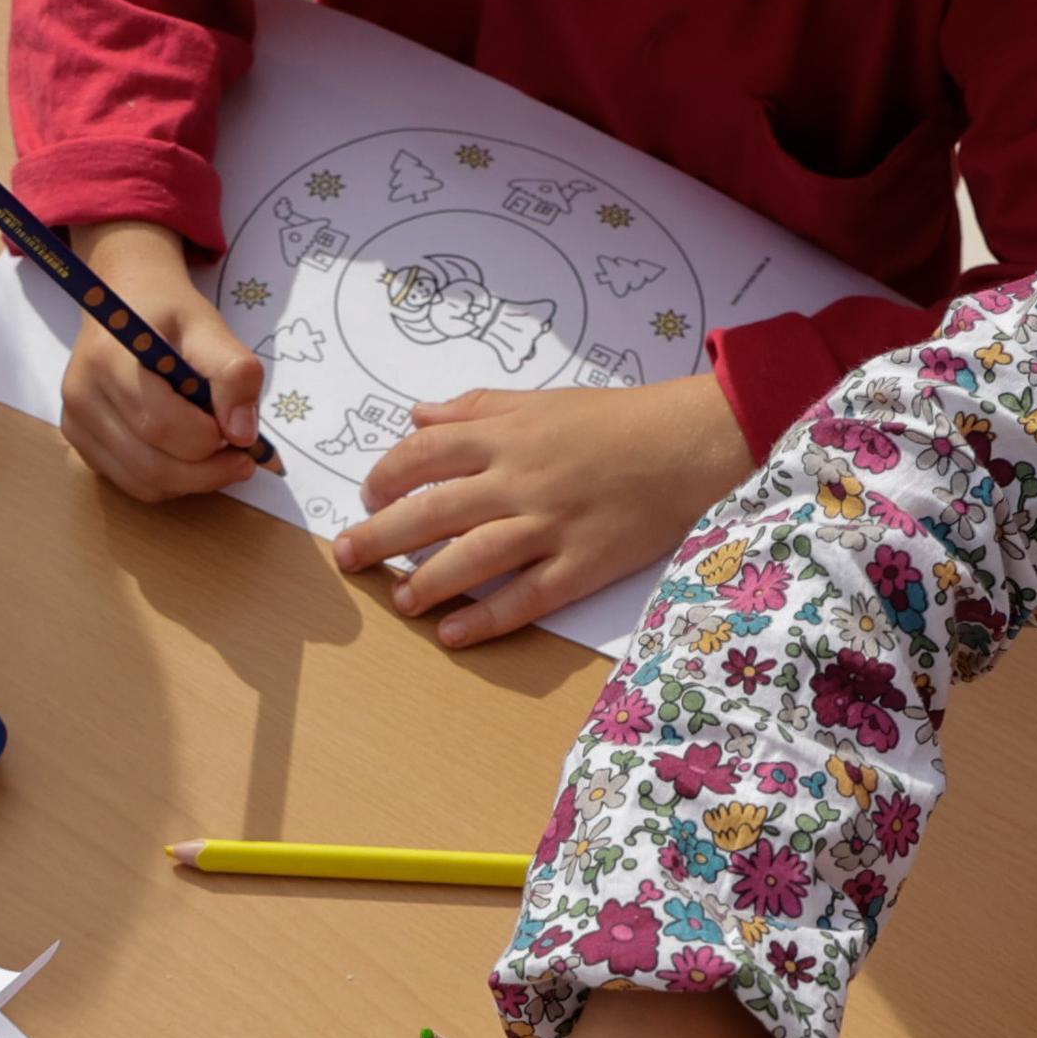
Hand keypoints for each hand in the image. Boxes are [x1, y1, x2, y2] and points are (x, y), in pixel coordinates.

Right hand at [57, 220, 268, 501]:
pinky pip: (130, 482)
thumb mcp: (211, 327)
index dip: (208, 439)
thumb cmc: (167, 312)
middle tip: (242, 460)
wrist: (124, 301)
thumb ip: (234, 374)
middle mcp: (82, 394)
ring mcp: (75, 421)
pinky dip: (169, 481)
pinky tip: (188, 458)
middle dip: (207, 472)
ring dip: (191, 482)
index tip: (242, 435)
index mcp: (108, 358)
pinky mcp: (79, 439)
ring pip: (142, 483)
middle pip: (151, 464)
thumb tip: (242, 435)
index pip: (160, 424)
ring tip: (219, 458)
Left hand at [336, 375, 750, 648]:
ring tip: (402, 601)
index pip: (424, 457)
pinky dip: (486, 620)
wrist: (688, 444)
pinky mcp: (581, 565)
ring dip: (427, 584)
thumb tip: (418, 414)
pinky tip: (454, 636)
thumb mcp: (541, 401)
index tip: (370, 497)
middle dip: (381, 536)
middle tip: (348, 557)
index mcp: (506, 436)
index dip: (387, 478)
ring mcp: (550, 526)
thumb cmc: (615, 421)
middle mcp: (519, 481)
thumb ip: (477, 409)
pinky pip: (525, 598)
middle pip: (433, 512)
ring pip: (472, 559)